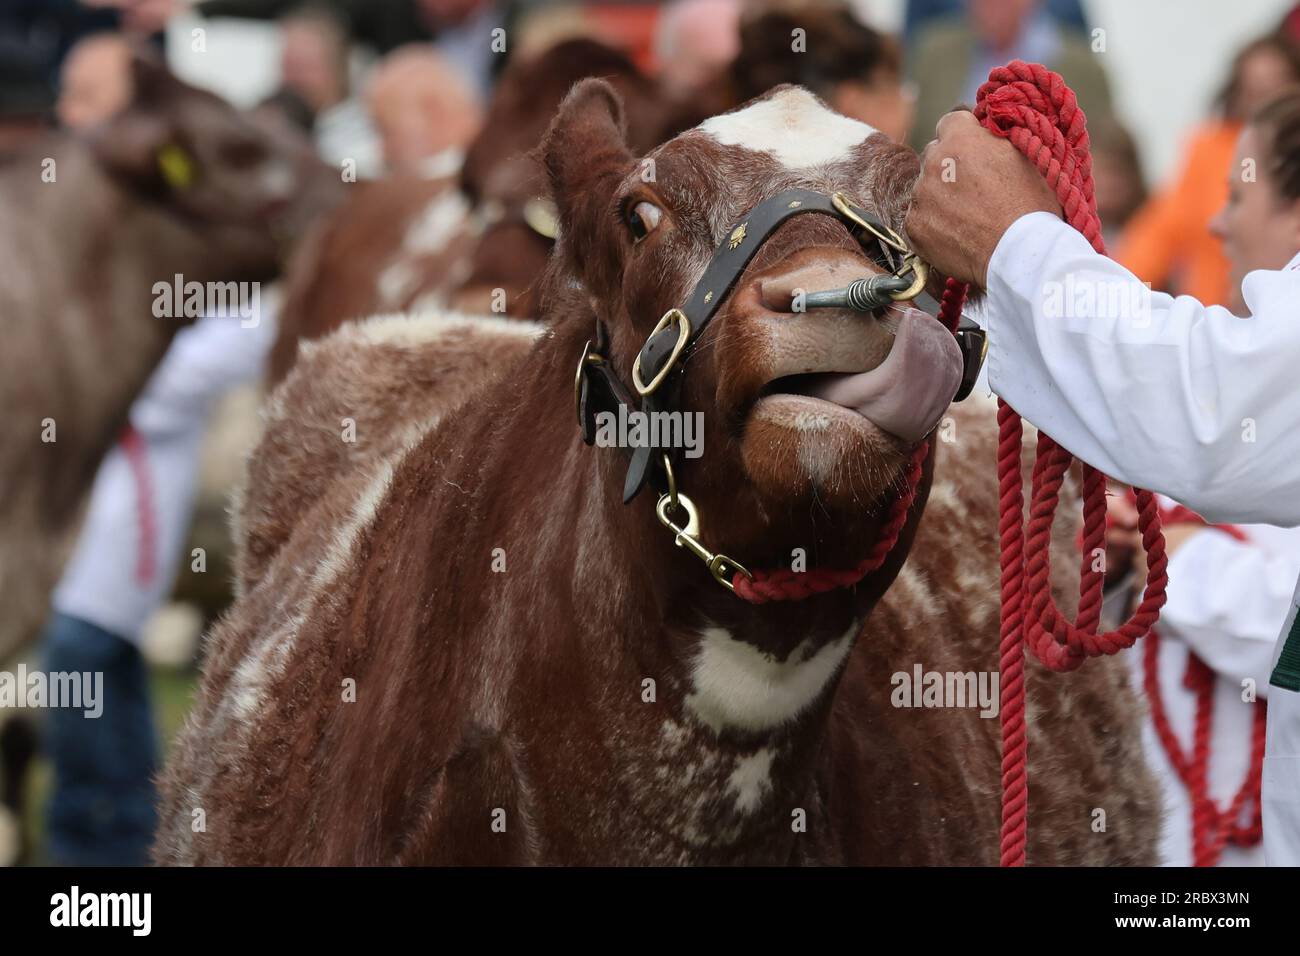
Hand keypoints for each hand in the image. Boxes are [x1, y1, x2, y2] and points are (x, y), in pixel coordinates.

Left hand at [905, 110, 1062, 287]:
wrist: (1018, 252)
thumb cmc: (1031, 204)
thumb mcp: (1026, 153)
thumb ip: (998, 135)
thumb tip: (987, 125)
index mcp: (961, 138)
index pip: (951, 122)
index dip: (965, 135)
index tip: (975, 149)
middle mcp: (934, 162)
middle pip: (935, 154)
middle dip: (950, 165)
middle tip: (974, 187)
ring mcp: (920, 196)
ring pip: (925, 188)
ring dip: (940, 196)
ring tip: (968, 215)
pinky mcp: (913, 227)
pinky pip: (919, 218)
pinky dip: (933, 224)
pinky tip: (956, 233)